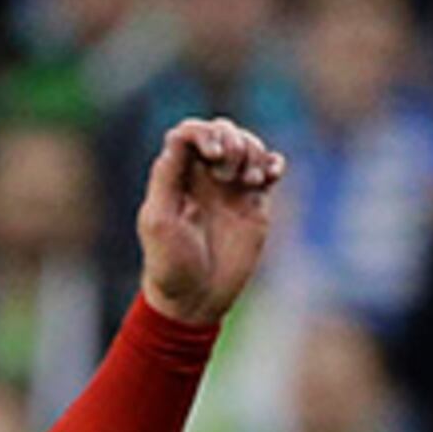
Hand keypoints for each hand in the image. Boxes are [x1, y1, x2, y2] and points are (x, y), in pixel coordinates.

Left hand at [138, 117, 283, 326]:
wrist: (196, 299)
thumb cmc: (170, 264)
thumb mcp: (159, 221)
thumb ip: (166, 177)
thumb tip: (180, 137)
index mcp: (177, 174)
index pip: (191, 132)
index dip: (205, 132)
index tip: (214, 153)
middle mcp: (204, 175)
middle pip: (223, 132)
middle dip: (232, 141)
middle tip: (228, 174)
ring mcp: (230, 188)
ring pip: (248, 145)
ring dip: (254, 152)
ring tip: (251, 181)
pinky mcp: (253, 204)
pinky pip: (268, 170)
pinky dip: (273, 163)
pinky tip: (270, 175)